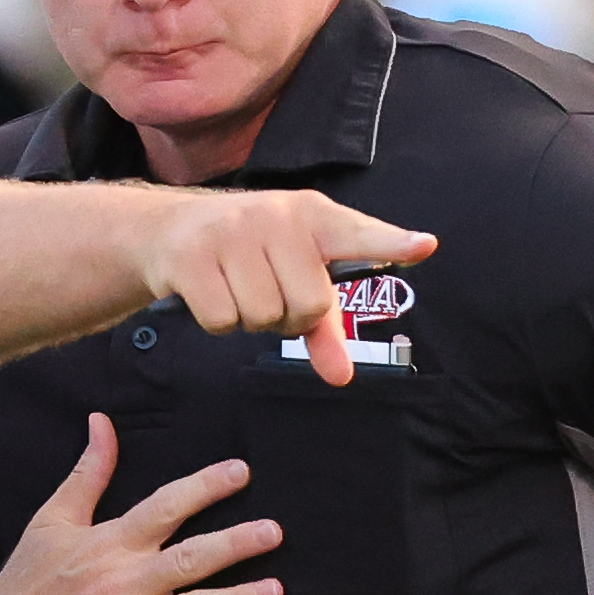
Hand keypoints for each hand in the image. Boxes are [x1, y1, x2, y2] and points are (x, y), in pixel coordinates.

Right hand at [0, 414, 284, 594]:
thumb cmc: (25, 586)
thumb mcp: (50, 522)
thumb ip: (86, 474)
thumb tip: (102, 422)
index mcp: (108, 544)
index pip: (165, 507)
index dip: (205, 487)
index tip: (241, 472)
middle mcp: (124, 584)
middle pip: (190, 558)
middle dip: (236, 543)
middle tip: (275, 531)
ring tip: (275, 590)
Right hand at [139, 191, 435, 385]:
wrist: (168, 227)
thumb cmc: (248, 253)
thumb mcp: (290, 273)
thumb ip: (325, 326)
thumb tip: (341, 378)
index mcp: (313, 216)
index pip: (360, 234)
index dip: (393, 243)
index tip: (425, 247)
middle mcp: (276, 216)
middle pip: (309, 305)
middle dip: (289, 317)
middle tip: (269, 294)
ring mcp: (231, 232)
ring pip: (264, 317)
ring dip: (252, 320)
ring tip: (238, 289)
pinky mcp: (193, 255)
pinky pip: (224, 321)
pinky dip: (218, 322)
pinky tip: (210, 293)